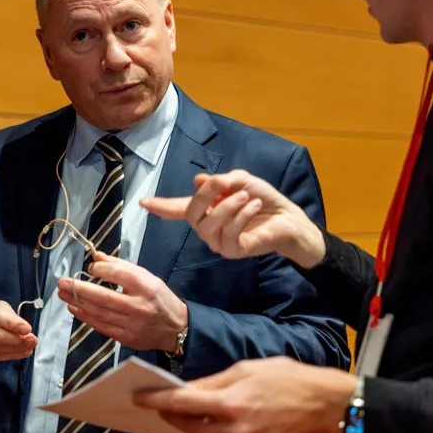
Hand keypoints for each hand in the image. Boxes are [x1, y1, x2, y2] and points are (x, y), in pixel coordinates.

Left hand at [56, 251, 187, 351]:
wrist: (175, 327)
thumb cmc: (158, 298)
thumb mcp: (146, 277)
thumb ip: (121, 266)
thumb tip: (96, 257)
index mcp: (146, 286)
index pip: (118, 274)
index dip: (99, 269)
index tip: (90, 268)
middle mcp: (139, 306)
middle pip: (104, 297)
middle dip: (79, 289)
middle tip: (62, 282)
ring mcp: (132, 324)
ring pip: (99, 313)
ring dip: (78, 302)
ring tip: (63, 294)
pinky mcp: (127, 338)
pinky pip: (101, 326)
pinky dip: (85, 317)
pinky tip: (74, 308)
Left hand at [134, 357, 356, 432]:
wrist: (326, 404)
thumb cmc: (289, 377)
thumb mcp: (248, 368)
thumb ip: (215, 381)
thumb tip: (189, 390)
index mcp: (231, 402)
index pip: (182, 403)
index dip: (156, 400)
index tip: (139, 397)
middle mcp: (235, 429)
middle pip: (188, 427)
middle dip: (172, 415)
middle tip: (161, 404)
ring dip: (193, 428)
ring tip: (190, 412)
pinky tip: (219, 422)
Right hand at [140, 170, 326, 268]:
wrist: (289, 219)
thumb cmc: (264, 200)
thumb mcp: (242, 181)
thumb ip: (222, 182)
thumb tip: (197, 182)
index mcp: (207, 209)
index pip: (178, 209)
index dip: (161, 206)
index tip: (142, 201)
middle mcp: (208, 227)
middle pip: (191, 212)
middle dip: (204, 196)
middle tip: (220, 183)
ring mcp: (219, 241)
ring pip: (208, 225)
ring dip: (227, 207)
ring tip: (245, 197)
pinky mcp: (233, 251)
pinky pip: (228, 234)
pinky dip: (239, 217)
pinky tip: (251, 207)